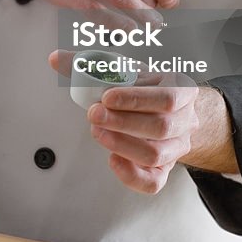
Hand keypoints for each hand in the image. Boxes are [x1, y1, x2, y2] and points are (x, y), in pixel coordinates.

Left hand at [50, 50, 198, 192]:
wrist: (168, 111)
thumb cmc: (146, 88)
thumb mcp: (128, 69)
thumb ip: (91, 64)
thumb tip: (55, 59)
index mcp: (184, 90)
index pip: (168, 97)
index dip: (137, 99)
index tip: (107, 96)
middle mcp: (186, 120)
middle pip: (161, 127)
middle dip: (123, 122)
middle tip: (95, 114)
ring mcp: (178, 147)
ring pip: (156, 154)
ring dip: (122, 144)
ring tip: (98, 132)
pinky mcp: (165, 169)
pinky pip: (153, 182)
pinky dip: (131, 175)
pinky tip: (112, 160)